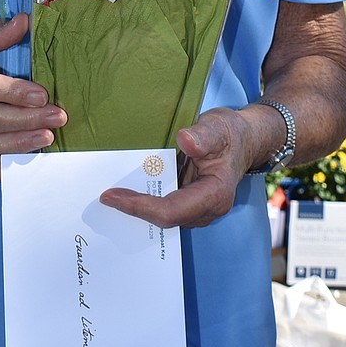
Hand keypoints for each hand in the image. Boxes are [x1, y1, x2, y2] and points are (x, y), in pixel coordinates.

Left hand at [99, 108, 246, 228]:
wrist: (243, 140)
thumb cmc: (230, 134)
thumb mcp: (218, 126)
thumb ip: (203, 135)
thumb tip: (185, 140)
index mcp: (214, 195)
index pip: (171, 210)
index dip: (140, 207)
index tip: (112, 196)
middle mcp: (205, 210)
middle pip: (164, 219)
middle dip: (133, 211)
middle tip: (102, 198)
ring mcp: (197, 209)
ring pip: (162, 218)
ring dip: (136, 209)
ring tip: (107, 197)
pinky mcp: (188, 203)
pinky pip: (163, 208)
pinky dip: (143, 202)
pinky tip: (124, 192)